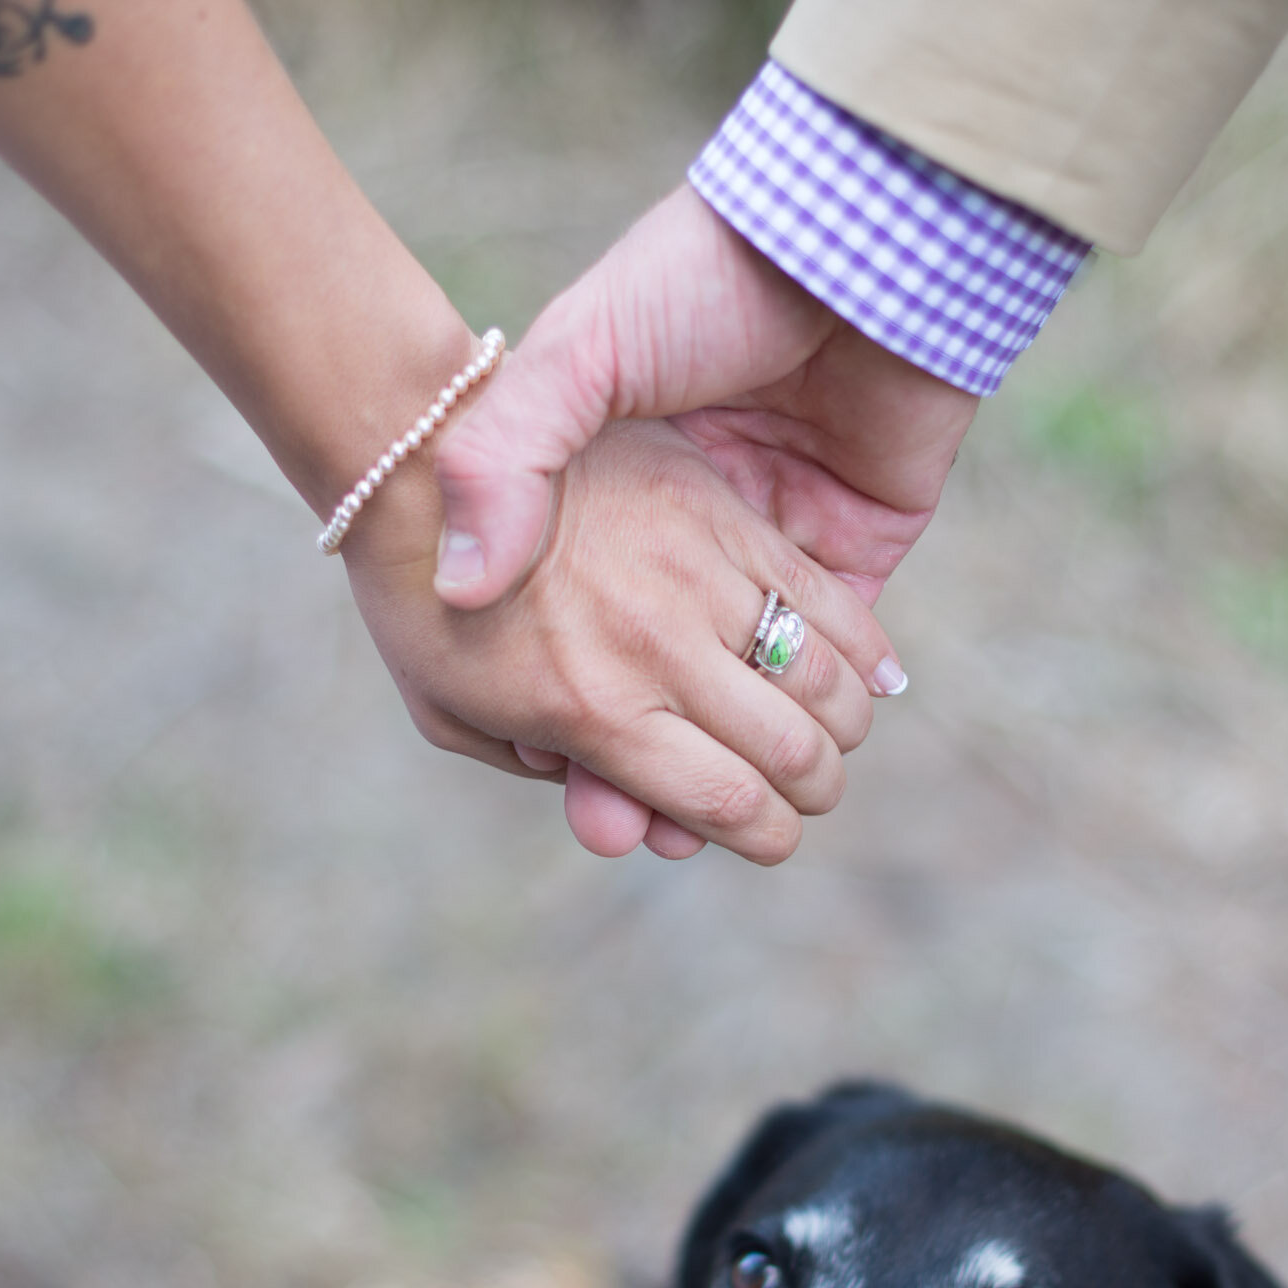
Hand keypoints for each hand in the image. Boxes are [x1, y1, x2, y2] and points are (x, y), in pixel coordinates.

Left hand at [341, 417, 901, 866]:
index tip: (772, 839)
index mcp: (596, 712)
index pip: (724, 803)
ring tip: (835, 735)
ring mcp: (696, 575)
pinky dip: (860, 644)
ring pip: (818, 676)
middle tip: (808, 790)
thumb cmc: (416, 597)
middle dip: (813, 789)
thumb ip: (541, 765)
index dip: (765, 836)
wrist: (418, 448)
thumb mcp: (451, 713)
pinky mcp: (719, 512)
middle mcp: (658, 650)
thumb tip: (617, 800)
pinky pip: (817, 591)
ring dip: (842, 723)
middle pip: (787, 751)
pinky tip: (872, 675)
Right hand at [433, 183, 980, 853]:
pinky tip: (783, 778)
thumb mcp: (576, 355)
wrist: (857, 220)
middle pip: (671, 685)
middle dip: (653, 775)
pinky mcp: (858, 540)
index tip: (580, 802)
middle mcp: (696, 535)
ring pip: (757, 691)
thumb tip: (460, 589)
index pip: (589, 642)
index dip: (582, 732)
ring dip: (734, 767)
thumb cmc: (697, 274)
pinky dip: (819, 717)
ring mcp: (777, 542)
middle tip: (634, 832)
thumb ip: (509, 460)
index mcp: (621, 496)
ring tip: (704, 828)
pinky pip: (842, 655)